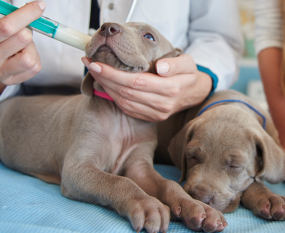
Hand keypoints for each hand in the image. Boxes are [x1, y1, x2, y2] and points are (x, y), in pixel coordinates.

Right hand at [0, 0, 43, 87]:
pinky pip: (35, 67)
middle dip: (26, 30)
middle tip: (19, 30)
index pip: (6, 27)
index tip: (39, 5)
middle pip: (23, 39)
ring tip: (19, 45)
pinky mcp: (11, 81)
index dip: (26, 14)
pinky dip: (33, 57)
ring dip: (30, 47)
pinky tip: (20, 54)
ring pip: (30, 57)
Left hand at [81, 54, 211, 121]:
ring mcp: (156, 113)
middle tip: (89, 63)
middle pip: (126, 92)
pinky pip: (128, 109)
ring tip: (94, 72)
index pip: (135, 81)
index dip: (113, 73)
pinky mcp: (151, 118)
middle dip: (104, 78)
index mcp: (171, 89)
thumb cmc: (188, 74)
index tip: (96, 63)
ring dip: (106, 87)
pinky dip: (114, 97)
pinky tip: (106, 85)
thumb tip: (160, 67)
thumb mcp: (188, 63)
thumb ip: (175, 64)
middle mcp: (162, 104)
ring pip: (124, 102)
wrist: (195, 93)